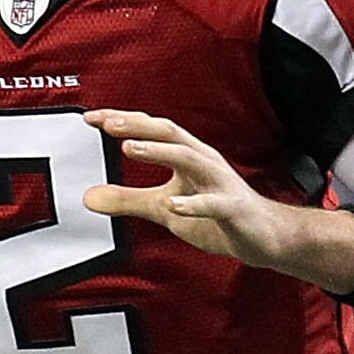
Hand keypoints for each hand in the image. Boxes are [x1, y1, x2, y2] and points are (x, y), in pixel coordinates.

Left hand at [81, 109, 345, 282]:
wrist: (264, 236)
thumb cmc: (217, 216)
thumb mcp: (163, 208)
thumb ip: (128, 200)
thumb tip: (89, 197)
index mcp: (187, 155)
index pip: (151, 129)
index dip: (122, 120)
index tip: (91, 117)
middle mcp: (203, 161)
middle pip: (169, 133)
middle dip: (138, 126)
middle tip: (107, 123)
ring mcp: (220, 183)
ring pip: (190, 159)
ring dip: (159, 152)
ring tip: (130, 148)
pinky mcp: (233, 208)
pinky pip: (213, 204)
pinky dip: (193, 204)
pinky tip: (173, 206)